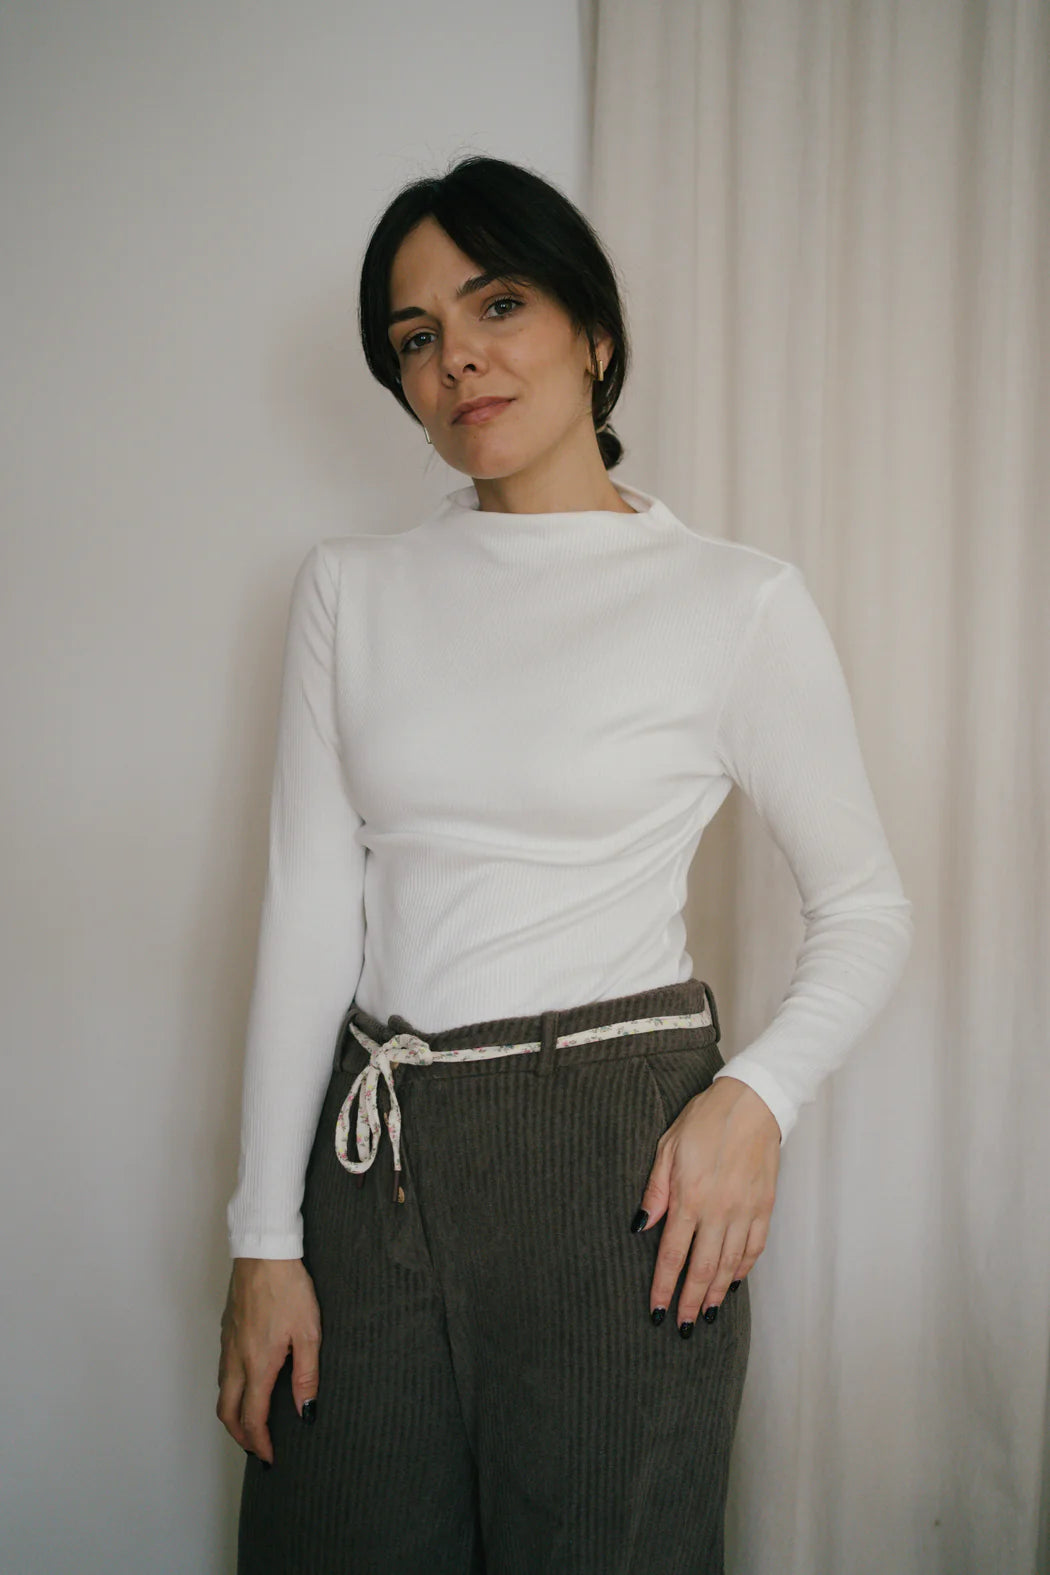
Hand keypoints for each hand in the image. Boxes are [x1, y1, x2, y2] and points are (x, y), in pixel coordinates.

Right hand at [216, 1257, 321, 1463]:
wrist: (263, 1253)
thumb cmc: (289, 1288)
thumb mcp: (309, 1332)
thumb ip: (306, 1375)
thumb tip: (305, 1411)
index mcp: (258, 1364)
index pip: (252, 1418)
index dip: (260, 1443)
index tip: (270, 1457)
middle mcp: (236, 1359)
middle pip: (228, 1413)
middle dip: (240, 1437)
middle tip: (257, 1448)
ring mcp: (228, 1344)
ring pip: (223, 1392)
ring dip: (234, 1414)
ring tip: (251, 1422)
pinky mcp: (226, 1330)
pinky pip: (223, 1370)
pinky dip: (231, 1390)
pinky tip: (247, 1384)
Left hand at [634, 1075, 780, 1329]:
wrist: (751, 1103)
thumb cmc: (704, 1120)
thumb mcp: (667, 1147)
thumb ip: (655, 1190)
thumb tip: (640, 1226)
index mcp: (689, 1197)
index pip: (673, 1255)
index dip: (664, 1287)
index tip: (657, 1311)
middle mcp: (718, 1210)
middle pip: (702, 1269)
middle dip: (690, 1302)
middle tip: (682, 1327)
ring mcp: (744, 1211)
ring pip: (730, 1265)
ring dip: (716, 1293)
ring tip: (705, 1314)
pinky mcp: (764, 1207)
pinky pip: (754, 1248)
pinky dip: (743, 1270)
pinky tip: (733, 1282)